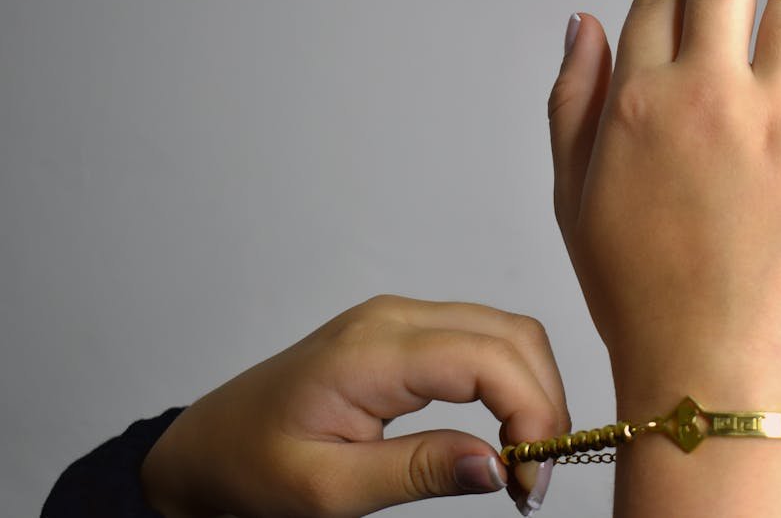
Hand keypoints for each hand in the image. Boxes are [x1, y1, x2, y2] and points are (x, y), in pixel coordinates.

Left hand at [141, 295, 569, 516]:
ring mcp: (400, 319)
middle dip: (544, 403)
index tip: (531, 478)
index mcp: (370, 353)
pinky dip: (510, 382)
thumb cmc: (251, 465)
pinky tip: (504, 429)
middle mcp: (393, 319)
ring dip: (532, 391)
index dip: (531, 413)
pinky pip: (482, 341)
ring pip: (505, 333)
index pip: (487, 359)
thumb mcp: (327, 490)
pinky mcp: (406, 333)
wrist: (207, 446)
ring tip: (523, 459)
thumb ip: (416, 472)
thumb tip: (499, 465)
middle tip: (535, 477)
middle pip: (511, 336)